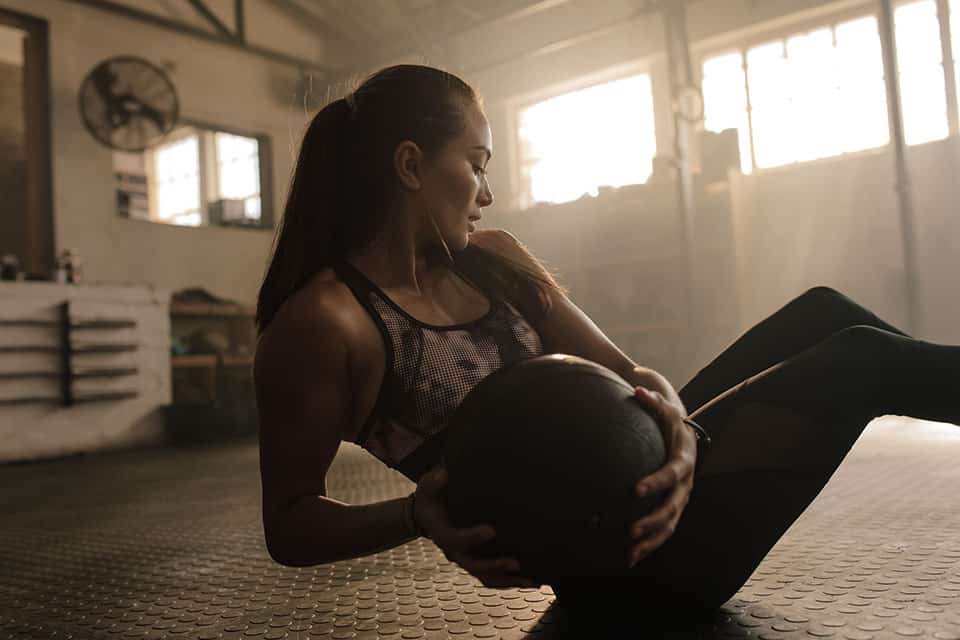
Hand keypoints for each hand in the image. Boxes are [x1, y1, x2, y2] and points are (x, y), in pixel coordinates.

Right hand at [414, 465, 539, 587]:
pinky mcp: (476, 562)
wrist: (429, 514)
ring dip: (508, 579)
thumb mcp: (428, 487)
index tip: (491, 530)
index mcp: (442, 534)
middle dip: (495, 565)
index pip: (455, 540)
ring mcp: (466, 559)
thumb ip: (434, 482)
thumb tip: (443, 474)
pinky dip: (511, 581)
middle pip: (474, 565)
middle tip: (516, 562)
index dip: (472, 538)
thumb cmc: (432, 497)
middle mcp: (453, 552)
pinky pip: (493, 578)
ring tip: (530, 580)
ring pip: (486, 577)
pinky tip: (531, 580)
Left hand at [626, 386, 697, 567]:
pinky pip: (663, 531)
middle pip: (673, 506)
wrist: (680, 432)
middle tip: (630, 529)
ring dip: (651, 541)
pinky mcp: (672, 509)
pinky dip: (649, 545)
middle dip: (652, 519)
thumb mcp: (662, 405)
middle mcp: (686, 482)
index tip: (635, 489)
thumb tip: (637, 389)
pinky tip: (628, 558)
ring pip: (669, 525)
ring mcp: (681, 498)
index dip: (657, 481)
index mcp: (684, 458)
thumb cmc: (666, 417)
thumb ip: (651, 399)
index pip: (673, 473)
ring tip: (629, 552)